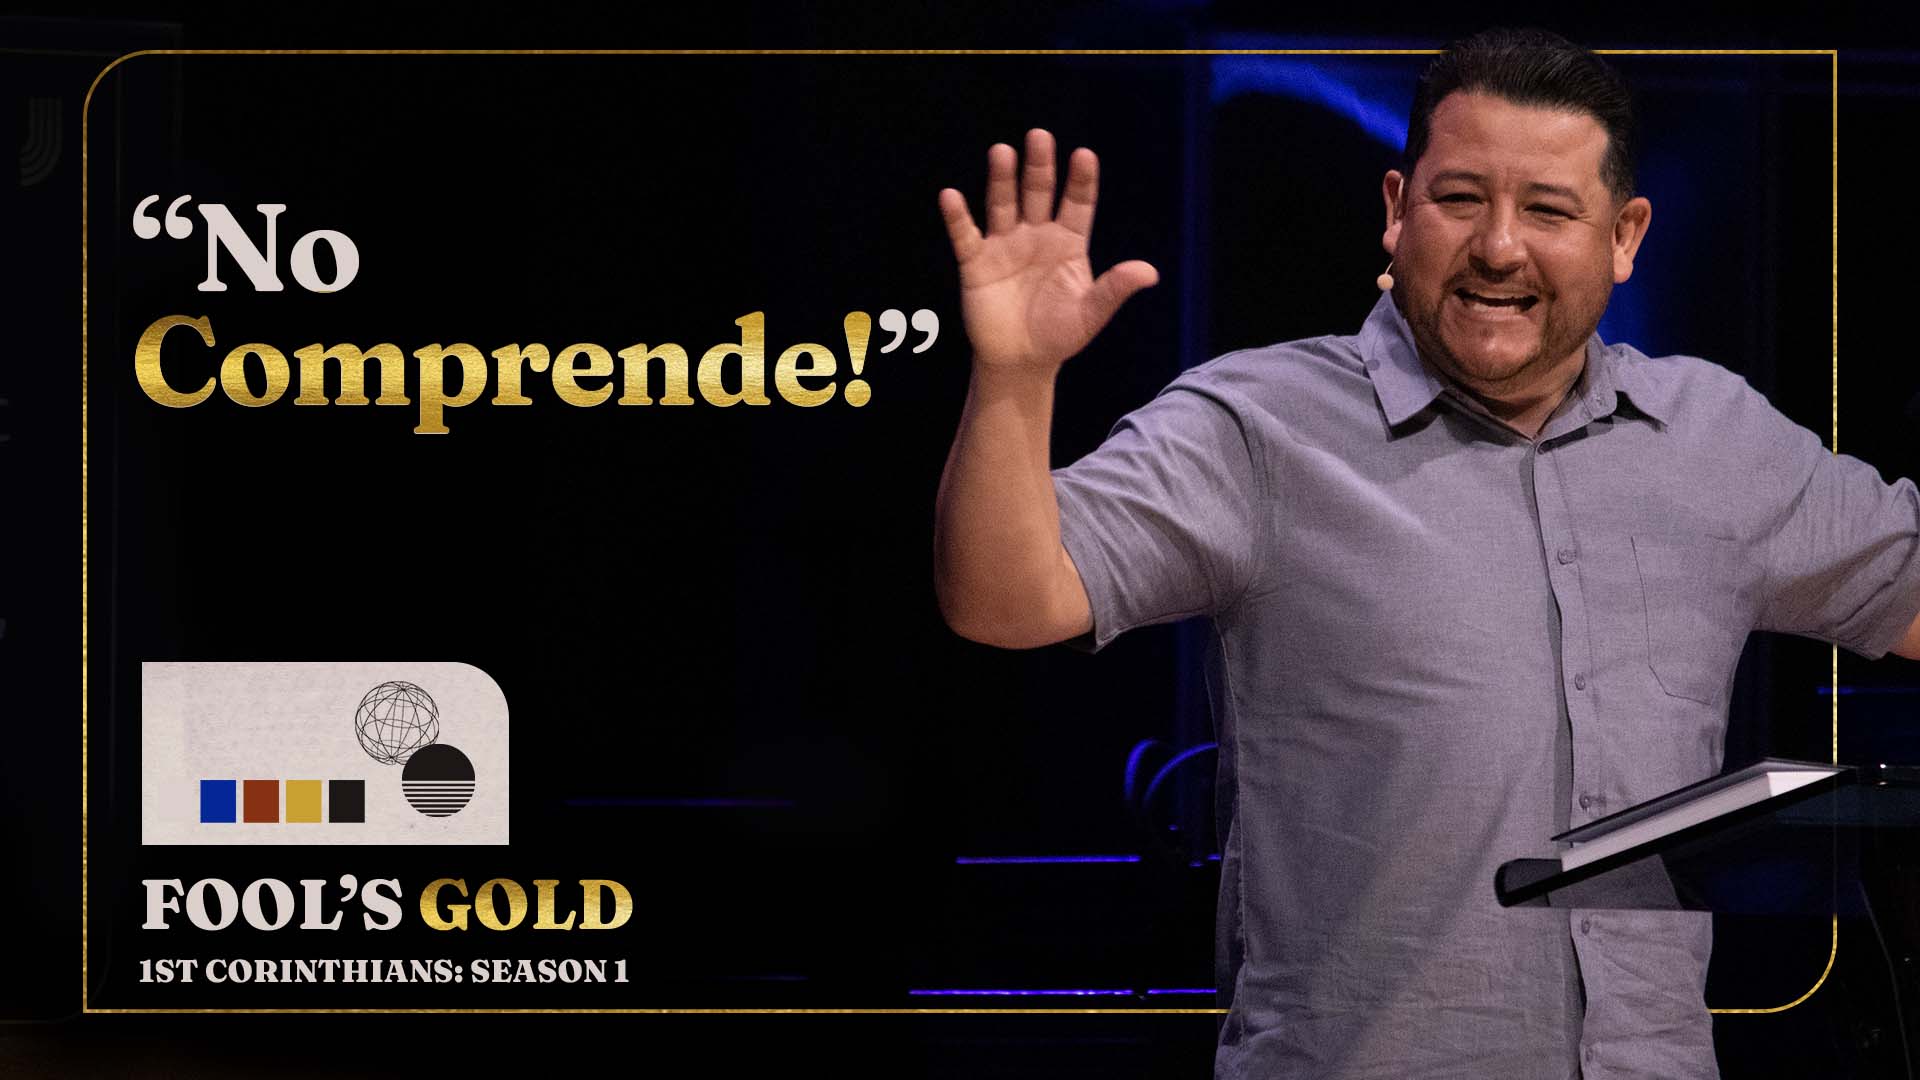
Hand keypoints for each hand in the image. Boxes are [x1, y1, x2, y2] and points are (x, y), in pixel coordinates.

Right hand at [938, 128, 1158, 371]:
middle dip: (1039, 166)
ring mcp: (1004, 245)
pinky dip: (958, 217)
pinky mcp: (976, 263)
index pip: (1078, 203)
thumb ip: (1115, 289)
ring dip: (1002, 179)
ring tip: (1002, 152)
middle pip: (1039, 192)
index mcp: (1069, 242)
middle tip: (1039, 136)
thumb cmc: (1059, 335)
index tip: (1084, 156)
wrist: (1020, 362)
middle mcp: (1036, 235)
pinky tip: (951, 197)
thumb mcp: (1091, 314)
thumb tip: (1150, 272)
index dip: (1081, 181)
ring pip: (1003, 204)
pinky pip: (966, 235)